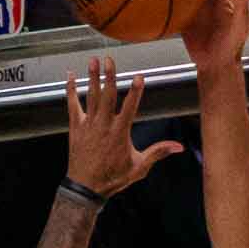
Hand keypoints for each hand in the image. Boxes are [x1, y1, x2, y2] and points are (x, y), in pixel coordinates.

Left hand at [65, 56, 183, 196]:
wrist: (86, 188)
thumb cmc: (113, 178)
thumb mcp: (139, 168)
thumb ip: (158, 153)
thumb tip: (178, 147)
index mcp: (120, 133)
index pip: (130, 107)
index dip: (135, 91)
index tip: (139, 77)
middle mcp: (103, 125)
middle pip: (107, 95)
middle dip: (109, 76)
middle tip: (110, 59)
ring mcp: (88, 124)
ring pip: (90, 96)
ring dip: (92, 77)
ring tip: (93, 60)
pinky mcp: (76, 127)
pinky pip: (73, 104)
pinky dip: (71, 90)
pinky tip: (70, 76)